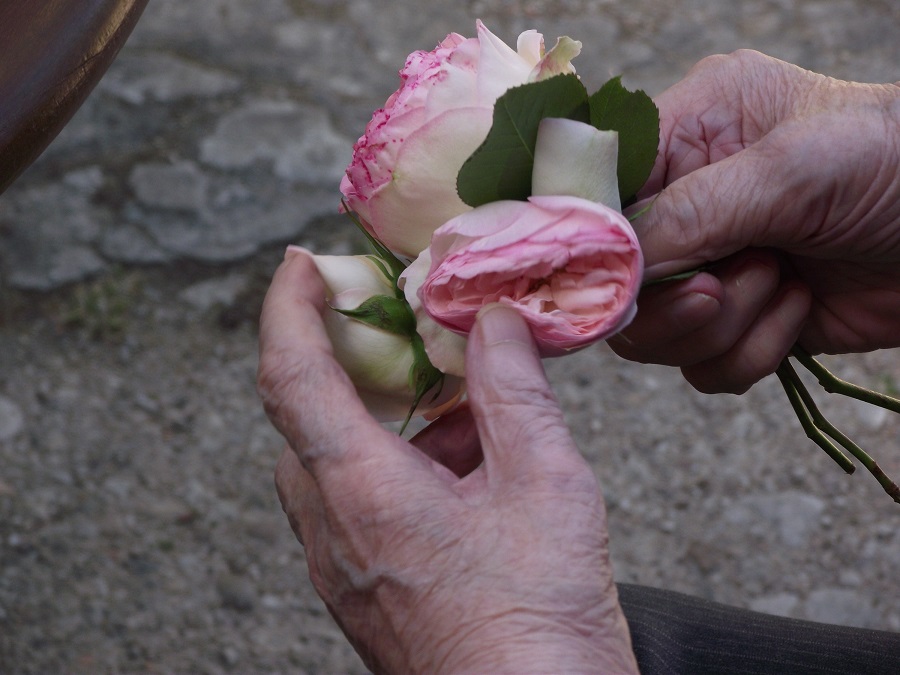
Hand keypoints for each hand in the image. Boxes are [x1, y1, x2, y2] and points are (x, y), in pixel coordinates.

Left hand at [258, 251, 637, 673]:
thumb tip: (494, 323)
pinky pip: (357, 505)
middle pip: (306, 417)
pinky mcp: (365, 592)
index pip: (292, 374)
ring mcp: (343, 568)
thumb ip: (513, 390)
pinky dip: (397, 464)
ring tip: (459, 402)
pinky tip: (466, 466)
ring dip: (384, 418)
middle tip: (396, 327)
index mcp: (364, 491)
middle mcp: (333, 530)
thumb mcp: (546, 484)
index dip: (288, 307)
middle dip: (346, 361)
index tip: (300, 266)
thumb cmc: (540, 624)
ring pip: (334, 462)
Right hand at [610, 50, 899, 393]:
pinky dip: (752, 351)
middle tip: (720, 290)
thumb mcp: (790, 171)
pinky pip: (703, 366)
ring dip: (721, 325)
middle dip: (670, 300)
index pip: (598, 192)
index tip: (607, 276)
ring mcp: (709, 267)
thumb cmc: (894, 163)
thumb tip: (609, 267)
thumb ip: (689, 214)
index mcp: (686, 136)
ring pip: (653, 335)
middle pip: (616, 279)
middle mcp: (685, 203)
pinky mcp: (738, 321)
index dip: (592, 240)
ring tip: (781, 280)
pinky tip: (798, 307)